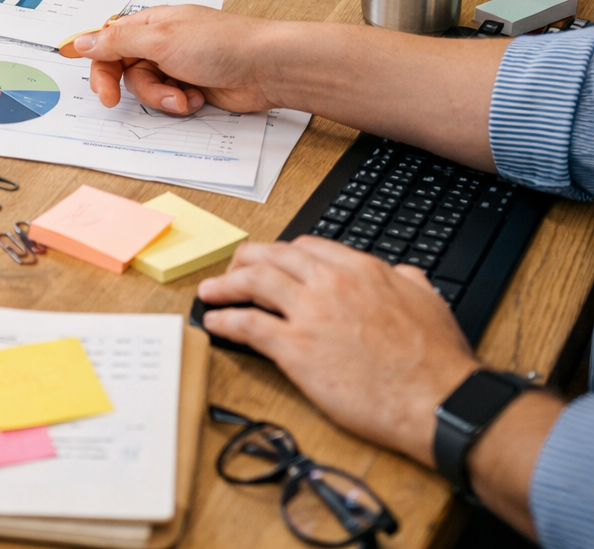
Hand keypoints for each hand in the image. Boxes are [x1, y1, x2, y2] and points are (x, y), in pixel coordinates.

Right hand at [72, 5, 283, 114]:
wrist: (266, 68)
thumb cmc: (222, 44)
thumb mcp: (160, 39)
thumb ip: (116, 41)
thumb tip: (82, 41)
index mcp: (151, 23)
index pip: (109, 42)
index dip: (98, 64)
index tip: (98, 87)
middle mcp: (162, 43)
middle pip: (124, 70)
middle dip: (131, 87)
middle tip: (116, 100)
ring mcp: (177, 66)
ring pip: (146, 89)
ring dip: (161, 97)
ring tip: (182, 96)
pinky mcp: (191, 87)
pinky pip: (168, 101)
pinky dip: (179, 104)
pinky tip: (196, 98)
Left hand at [198, 238, 478, 466]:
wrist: (438, 400)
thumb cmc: (437, 361)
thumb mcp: (429, 302)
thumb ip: (407, 282)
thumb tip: (402, 275)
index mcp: (362, 269)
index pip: (307, 247)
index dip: (283, 254)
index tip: (273, 262)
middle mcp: (330, 282)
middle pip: (272, 257)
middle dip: (246, 261)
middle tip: (232, 270)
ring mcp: (310, 312)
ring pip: (252, 282)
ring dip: (225, 285)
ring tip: (210, 292)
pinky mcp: (295, 347)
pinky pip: (247, 324)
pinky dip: (225, 320)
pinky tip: (215, 323)